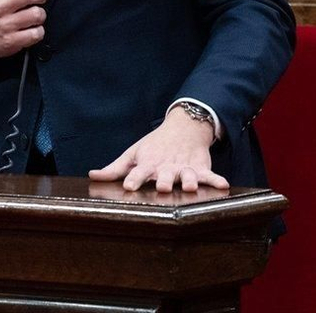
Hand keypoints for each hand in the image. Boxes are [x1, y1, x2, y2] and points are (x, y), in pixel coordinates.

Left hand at [89, 108, 226, 192]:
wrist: (183, 128)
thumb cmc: (154, 145)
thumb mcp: (133, 154)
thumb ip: (114, 169)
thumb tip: (92, 176)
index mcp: (149, 164)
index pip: (139, 172)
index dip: (134, 179)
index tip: (129, 186)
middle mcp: (166, 167)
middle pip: (165, 175)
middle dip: (165, 181)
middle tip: (163, 187)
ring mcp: (184, 167)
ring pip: (187, 175)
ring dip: (189, 180)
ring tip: (190, 186)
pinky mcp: (200, 169)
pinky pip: (209, 175)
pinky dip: (216, 180)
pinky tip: (223, 185)